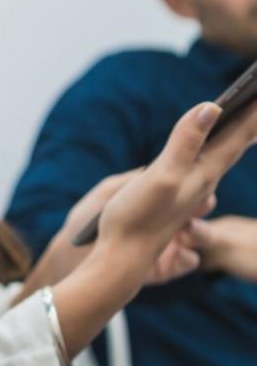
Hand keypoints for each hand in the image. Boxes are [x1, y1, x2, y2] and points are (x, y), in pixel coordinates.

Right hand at [95, 102, 256, 276]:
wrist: (122, 258)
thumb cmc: (137, 219)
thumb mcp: (162, 177)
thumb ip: (185, 143)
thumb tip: (210, 107)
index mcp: (204, 172)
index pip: (238, 134)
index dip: (254, 110)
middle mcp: (204, 179)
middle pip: (236, 142)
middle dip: (250, 120)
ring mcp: (191, 188)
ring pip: (223, 154)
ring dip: (237, 133)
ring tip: (247, 117)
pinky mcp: (176, 195)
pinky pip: (205, 163)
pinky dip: (216, 148)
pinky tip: (212, 149)